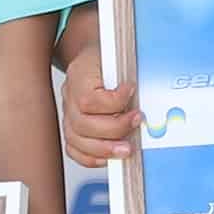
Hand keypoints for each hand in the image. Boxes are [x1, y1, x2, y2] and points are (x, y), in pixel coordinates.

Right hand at [62, 40, 138, 167]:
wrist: (93, 59)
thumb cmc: (107, 57)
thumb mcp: (118, 56)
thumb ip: (127, 74)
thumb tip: (145, 94)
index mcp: (79, 75)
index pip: (88, 100)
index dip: (113, 102)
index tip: (132, 91)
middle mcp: (70, 96)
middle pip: (82, 124)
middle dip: (114, 130)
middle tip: (136, 123)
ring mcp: (68, 114)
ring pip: (77, 141)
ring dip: (105, 149)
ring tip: (127, 148)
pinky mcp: (72, 128)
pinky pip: (75, 150)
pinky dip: (92, 157)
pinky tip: (109, 155)